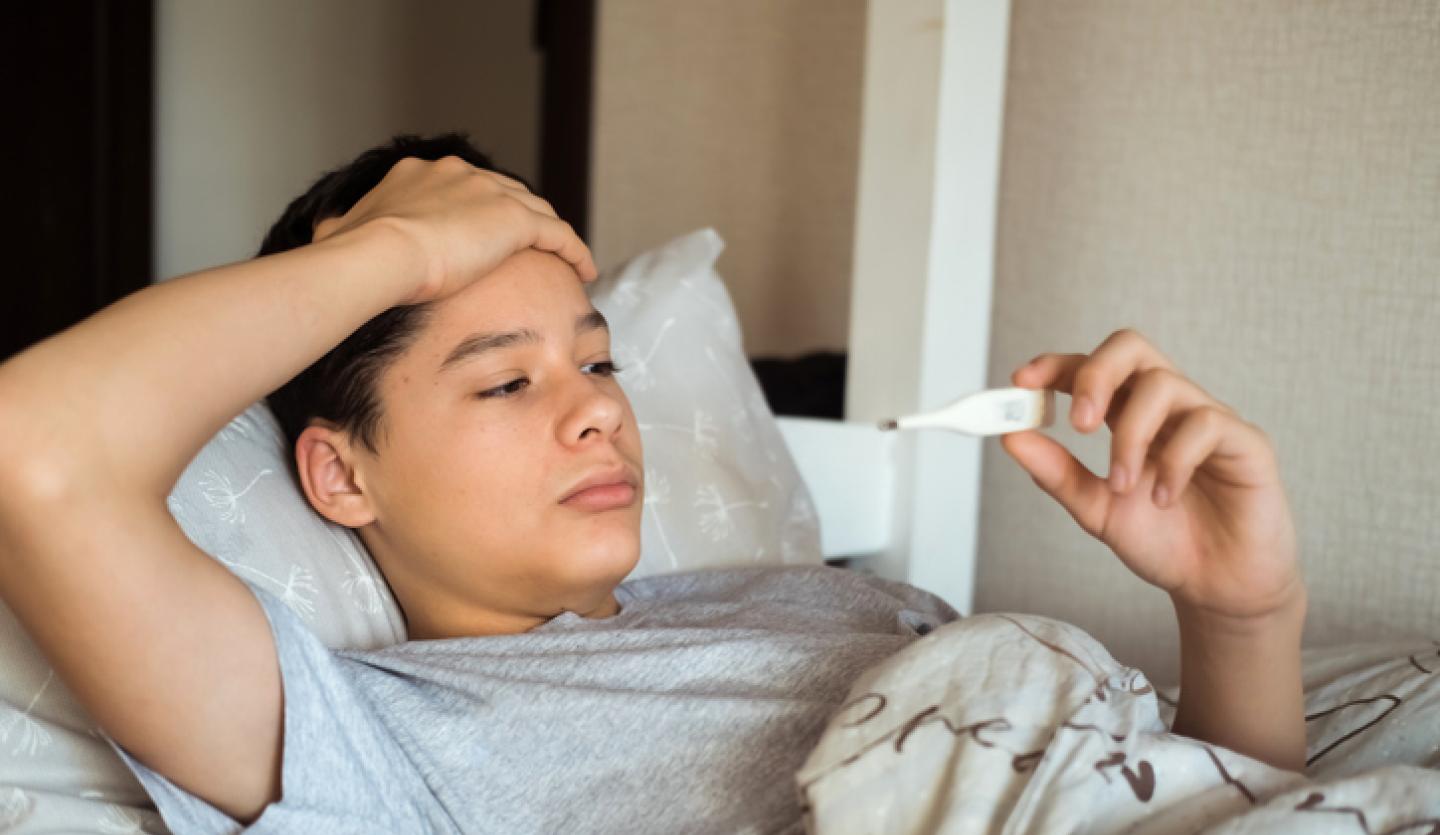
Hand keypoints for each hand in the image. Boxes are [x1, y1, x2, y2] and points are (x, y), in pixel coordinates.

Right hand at [312, 155, 597, 302]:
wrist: (381, 255)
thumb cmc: (354, 253)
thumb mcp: (340, 233)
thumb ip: (340, 232)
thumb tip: (322, 237)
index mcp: (418, 174)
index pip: (462, 187)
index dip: (478, 209)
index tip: (483, 234)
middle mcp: (458, 174)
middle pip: (503, 193)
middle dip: (519, 216)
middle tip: (531, 245)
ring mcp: (489, 193)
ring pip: (535, 211)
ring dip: (552, 234)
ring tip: (565, 258)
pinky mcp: (515, 220)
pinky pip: (559, 234)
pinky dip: (574, 251)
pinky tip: (585, 271)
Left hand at [1000, 329, 1301, 624]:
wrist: (1217, 587)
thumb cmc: (1164, 541)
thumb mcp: (1095, 509)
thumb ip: (1056, 473)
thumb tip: (1011, 436)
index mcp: (1128, 415)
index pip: (1092, 366)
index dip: (1056, 365)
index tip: (1022, 381)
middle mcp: (1168, 407)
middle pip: (1130, 347)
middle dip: (1095, 375)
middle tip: (1078, 425)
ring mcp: (1208, 419)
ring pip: (1163, 384)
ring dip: (1131, 437)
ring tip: (1123, 486)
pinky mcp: (1247, 442)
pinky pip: (1206, 424)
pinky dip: (1175, 462)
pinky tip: (1165, 499)